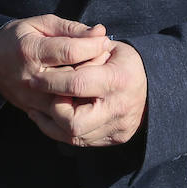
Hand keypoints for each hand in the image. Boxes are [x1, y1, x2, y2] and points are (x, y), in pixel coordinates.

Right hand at [0, 15, 112, 121]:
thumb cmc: (20, 38)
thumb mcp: (41, 24)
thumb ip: (70, 28)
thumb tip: (99, 32)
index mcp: (31, 51)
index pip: (70, 51)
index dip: (92, 45)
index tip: (105, 39)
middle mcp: (32, 78)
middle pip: (73, 77)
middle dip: (95, 65)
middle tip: (106, 57)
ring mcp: (33, 98)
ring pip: (71, 99)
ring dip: (90, 87)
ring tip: (98, 73)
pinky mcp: (35, 111)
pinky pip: (64, 113)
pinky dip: (80, 102)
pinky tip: (87, 90)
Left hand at [26, 41, 147, 146]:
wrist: (152, 89)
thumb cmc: (124, 63)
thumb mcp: (110, 47)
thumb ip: (87, 46)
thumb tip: (66, 45)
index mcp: (118, 80)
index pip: (77, 84)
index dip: (52, 82)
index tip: (34, 78)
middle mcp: (119, 109)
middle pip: (73, 122)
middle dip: (53, 109)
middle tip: (45, 95)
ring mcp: (117, 129)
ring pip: (73, 136)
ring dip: (51, 122)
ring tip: (39, 106)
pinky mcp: (114, 140)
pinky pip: (79, 142)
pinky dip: (60, 131)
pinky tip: (49, 117)